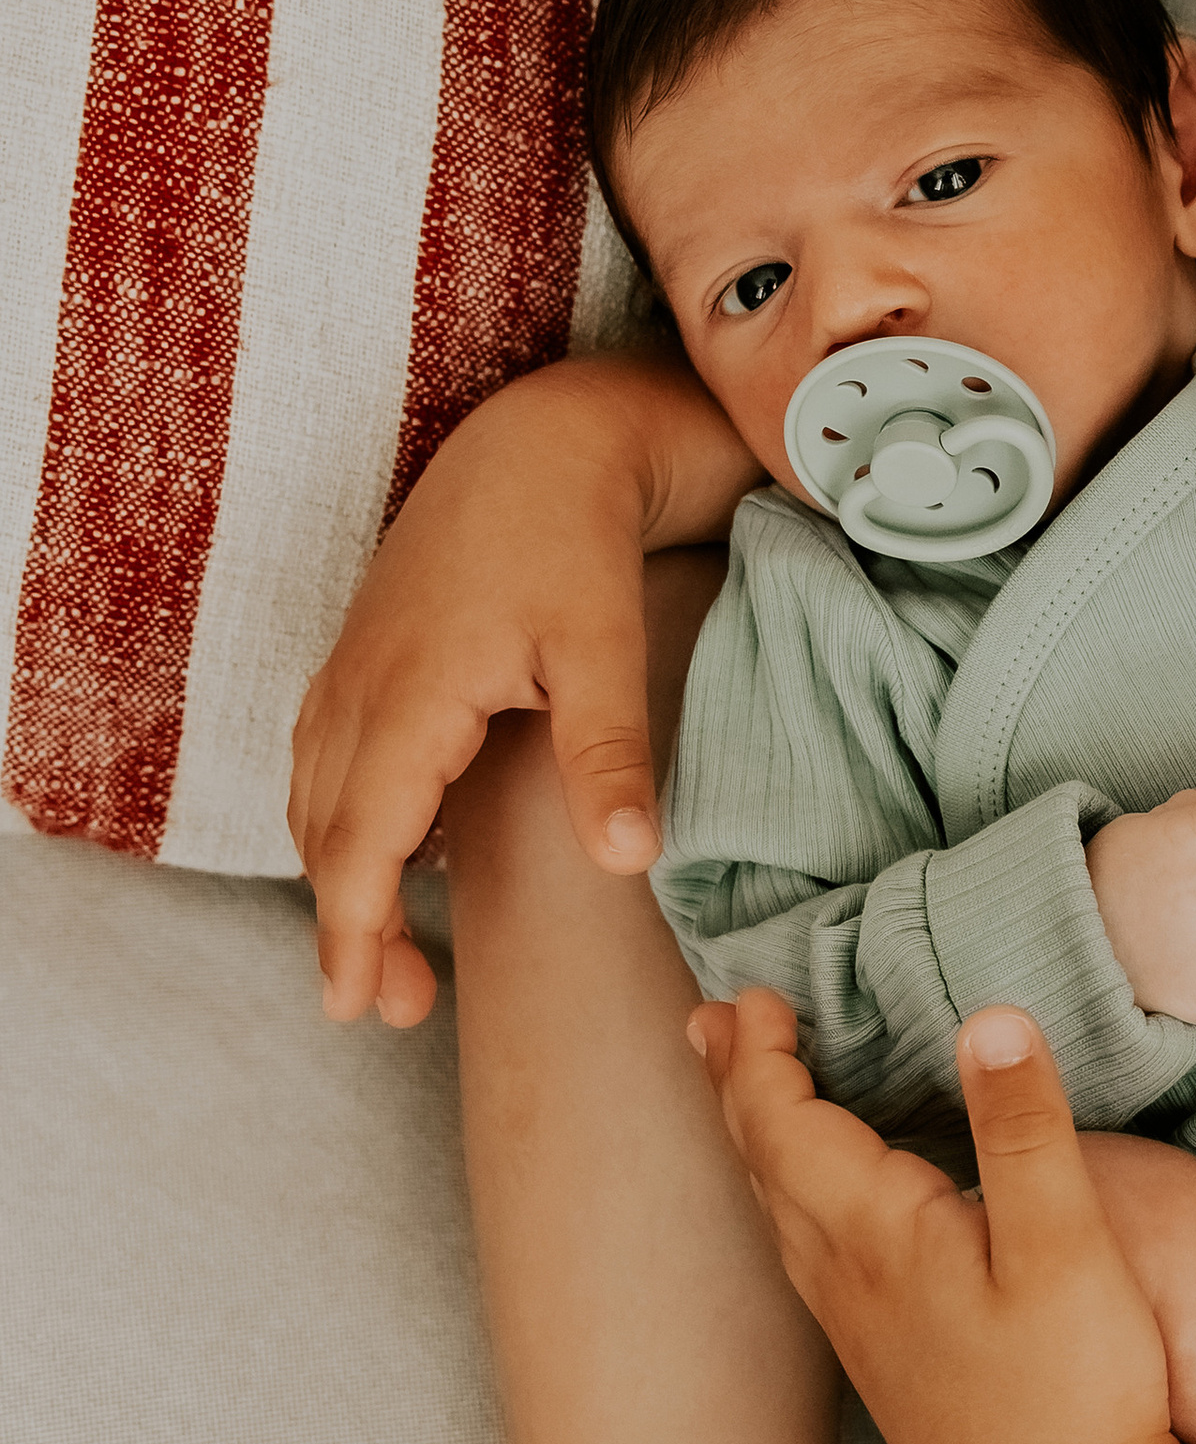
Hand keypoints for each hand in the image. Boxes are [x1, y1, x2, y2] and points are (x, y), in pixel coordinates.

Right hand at [288, 349, 753, 1026]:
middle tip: (389, 1010)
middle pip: (327, 833)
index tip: (358, 1005)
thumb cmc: (579, 535)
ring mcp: (354, 664)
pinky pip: (327, 754)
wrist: (547, 433)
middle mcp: (361, 685)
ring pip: (317, 795)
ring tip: (385, 956)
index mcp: (411, 693)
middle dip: (348, 928)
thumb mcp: (605, 645)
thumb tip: (630, 860)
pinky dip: (340, 816)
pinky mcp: (368, 650)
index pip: (361, 841)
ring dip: (341, 876)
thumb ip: (608, 753)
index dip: (354, 930)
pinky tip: (386, 849)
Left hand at [700, 989, 1183, 1443]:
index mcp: (877, 1238)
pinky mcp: (892, 1368)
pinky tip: (829, 1208)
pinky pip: (815, 1256)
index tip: (756, 995)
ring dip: (762, 1142)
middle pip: (765, 1167)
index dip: (761, 1057)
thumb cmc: (1081, 1388)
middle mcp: (847, 1285)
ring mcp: (864, 1334)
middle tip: (713, 1023)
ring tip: (752, 1094)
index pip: (785, 1127)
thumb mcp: (1070, 1244)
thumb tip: (988, 1018)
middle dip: (738, 1088)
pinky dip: (799, 1196)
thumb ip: (1025, 1128)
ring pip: (784, 1217)